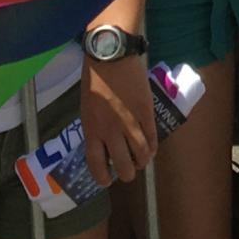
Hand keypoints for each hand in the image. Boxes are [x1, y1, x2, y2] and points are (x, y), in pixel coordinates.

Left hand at [81, 54, 155, 184]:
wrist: (111, 57)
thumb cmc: (94, 79)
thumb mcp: (87, 108)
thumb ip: (95, 127)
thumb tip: (104, 143)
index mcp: (92, 129)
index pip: (96, 163)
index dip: (102, 177)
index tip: (106, 181)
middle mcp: (110, 130)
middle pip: (122, 164)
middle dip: (126, 173)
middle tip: (128, 172)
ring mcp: (130, 122)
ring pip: (140, 154)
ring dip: (142, 162)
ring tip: (141, 162)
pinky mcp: (146, 112)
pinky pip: (151, 136)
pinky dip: (152, 147)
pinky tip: (151, 150)